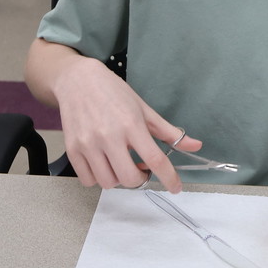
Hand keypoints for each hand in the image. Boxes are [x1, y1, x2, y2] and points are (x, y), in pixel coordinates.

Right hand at [54, 56, 201, 191]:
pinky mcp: (72, 149)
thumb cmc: (113, 92)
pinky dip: (98, 177)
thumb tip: (195, 145)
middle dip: (139, 178)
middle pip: (130, 178)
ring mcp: (88, 144)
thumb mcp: (144, 109)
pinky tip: (103, 162)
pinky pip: (88, 180)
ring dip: (118, 178)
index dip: (169, 177)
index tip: (175, 187)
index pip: (155, 159)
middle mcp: (108, 136)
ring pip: (108, 182)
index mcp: (131, 124)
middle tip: (140, 167)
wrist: (78, 80)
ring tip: (119, 162)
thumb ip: (168, 131)